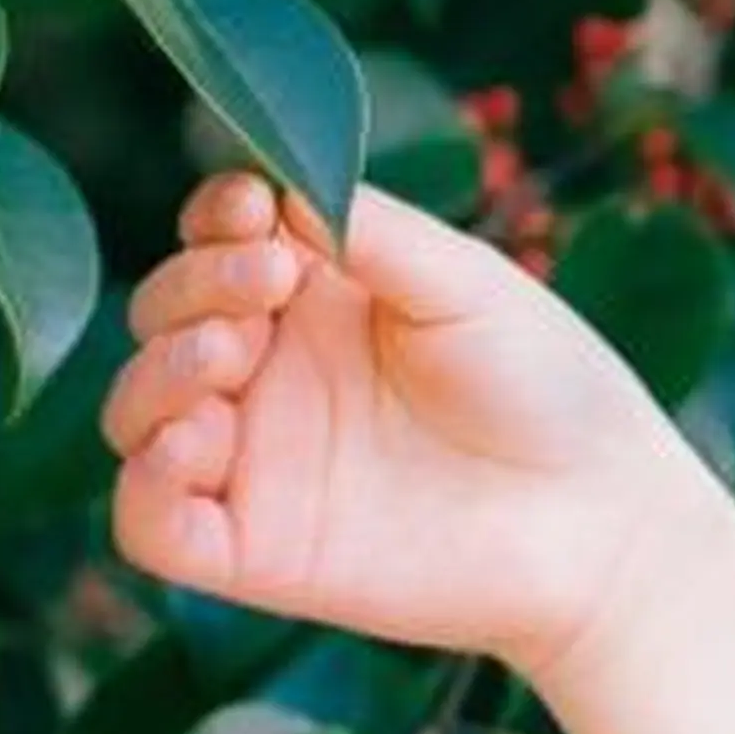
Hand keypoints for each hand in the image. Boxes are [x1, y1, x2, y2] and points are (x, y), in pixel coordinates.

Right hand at [103, 166, 693, 688]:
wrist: (600, 520)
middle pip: (163, 315)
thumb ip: (370, 232)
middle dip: (191, 287)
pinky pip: (150, 524)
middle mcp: (272, 373)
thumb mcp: (463, 283)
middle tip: (267, 285)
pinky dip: (144, 484)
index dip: (215, 217)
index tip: (256, 212)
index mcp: (316, 295)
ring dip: (158, 372)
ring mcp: (257, 461)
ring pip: (134, 413)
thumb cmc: (546, 388)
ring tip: (231, 354)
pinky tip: (195, 443)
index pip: (214, 240)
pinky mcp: (254, 552)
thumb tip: (273, 181)